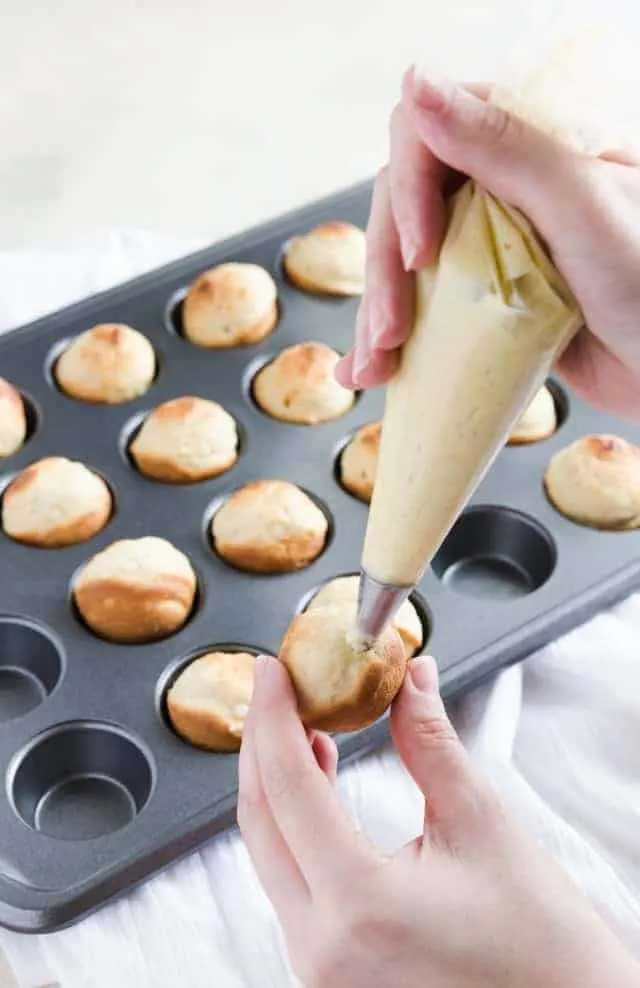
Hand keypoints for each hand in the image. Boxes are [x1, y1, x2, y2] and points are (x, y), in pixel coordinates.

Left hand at [238, 654, 638, 987]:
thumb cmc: (539, 942)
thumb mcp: (481, 822)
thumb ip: (429, 741)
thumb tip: (408, 679)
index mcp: (360, 905)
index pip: (290, 788)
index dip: (276, 716)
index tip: (274, 670)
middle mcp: (321, 946)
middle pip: (261, 820)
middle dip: (262, 743)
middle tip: (279, 686)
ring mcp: (318, 965)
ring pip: (268, 850)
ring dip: (276, 780)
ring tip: (299, 720)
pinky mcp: (327, 968)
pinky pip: (288, 879)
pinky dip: (293, 821)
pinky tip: (316, 777)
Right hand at [336, 67, 639, 420]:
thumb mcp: (579, 204)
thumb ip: (501, 143)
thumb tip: (417, 81)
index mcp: (527, 146)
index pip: (429, 139)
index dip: (410, 192)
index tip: (422, 252)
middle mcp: (502, 191)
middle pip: (405, 209)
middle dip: (386, 272)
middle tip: (390, 331)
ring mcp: (489, 250)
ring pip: (405, 266)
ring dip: (378, 315)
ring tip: (373, 368)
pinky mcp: (485, 306)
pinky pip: (424, 313)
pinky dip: (394, 344)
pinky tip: (374, 371)